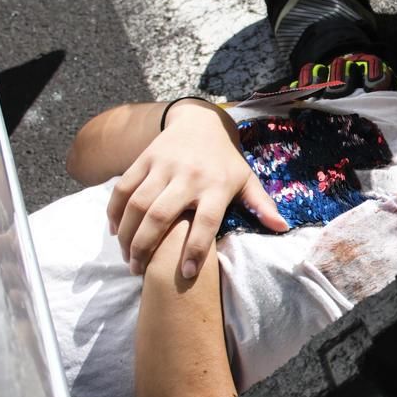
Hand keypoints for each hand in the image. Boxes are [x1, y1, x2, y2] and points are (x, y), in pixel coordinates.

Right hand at [108, 100, 287, 276]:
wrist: (200, 121)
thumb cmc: (225, 161)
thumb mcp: (246, 179)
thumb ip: (260, 204)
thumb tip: (283, 227)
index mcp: (216, 185)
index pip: (205, 222)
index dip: (194, 250)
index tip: (185, 275)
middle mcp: (188, 175)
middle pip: (161, 215)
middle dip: (146, 247)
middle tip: (138, 272)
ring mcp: (162, 166)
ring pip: (137, 204)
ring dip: (127, 235)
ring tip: (127, 258)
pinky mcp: (143, 159)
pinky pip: (123, 188)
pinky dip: (114, 212)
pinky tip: (115, 232)